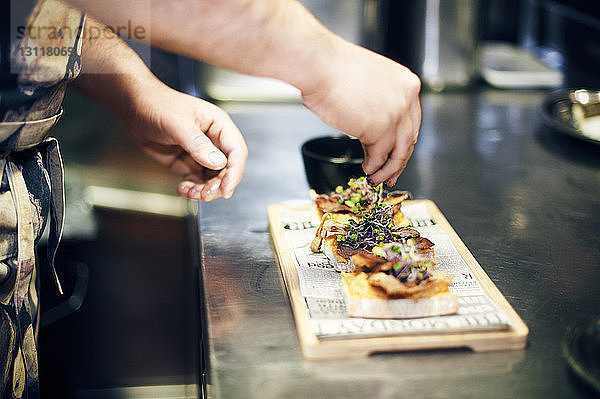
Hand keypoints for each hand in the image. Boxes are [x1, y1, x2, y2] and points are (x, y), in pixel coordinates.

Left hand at [125, 82, 247, 200]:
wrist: (134, 107)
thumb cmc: (157, 105)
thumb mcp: (178, 124)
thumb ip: (198, 144)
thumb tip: (217, 163)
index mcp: (218, 126)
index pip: (236, 151)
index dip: (234, 172)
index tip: (225, 189)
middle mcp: (213, 141)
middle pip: (226, 170)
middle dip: (217, 185)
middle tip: (203, 194)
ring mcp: (201, 154)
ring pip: (213, 179)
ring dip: (204, 190)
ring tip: (190, 192)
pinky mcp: (188, 163)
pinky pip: (197, 181)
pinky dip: (192, 189)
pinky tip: (182, 188)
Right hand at [301, 41, 420, 186]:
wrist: (319, 65)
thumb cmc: (332, 68)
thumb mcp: (368, 80)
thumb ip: (378, 100)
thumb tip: (373, 122)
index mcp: (406, 83)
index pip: (412, 120)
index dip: (403, 141)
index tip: (398, 153)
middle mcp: (407, 98)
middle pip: (408, 138)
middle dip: (399, 160)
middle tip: (391, 173)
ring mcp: (396, 115)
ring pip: (398, 151)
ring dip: (386, 169)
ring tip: (376, 178)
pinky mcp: (380, 129)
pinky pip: (379, 156)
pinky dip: (373, 166)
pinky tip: (367, 169)